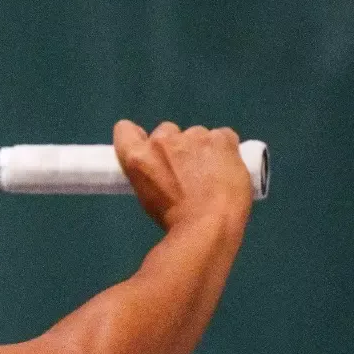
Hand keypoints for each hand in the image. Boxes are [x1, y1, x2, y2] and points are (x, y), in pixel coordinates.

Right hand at [113, 120, 254, 231]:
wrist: (210, 223)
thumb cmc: (176, 220)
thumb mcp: (148, 197)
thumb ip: (150, 173)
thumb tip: (162, 169)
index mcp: (139, 157)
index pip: (125, 130)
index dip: (138, 138)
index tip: (150, 150)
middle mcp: (162, 140)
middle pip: (166, 131)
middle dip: (175, 147)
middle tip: (186, 171)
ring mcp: (194, 136)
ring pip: (197, 134)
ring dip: (201, 148)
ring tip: (212, 175)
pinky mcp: (222, 138)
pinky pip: (224, 136)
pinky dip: (225, 149)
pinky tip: (228, 168)